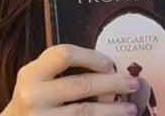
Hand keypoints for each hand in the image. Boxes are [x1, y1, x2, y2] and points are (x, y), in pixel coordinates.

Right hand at [0, 45, 139, 114]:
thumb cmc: (34, 96)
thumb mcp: (37, 76)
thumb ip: (61, 69)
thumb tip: (107, 69)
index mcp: (31, 73)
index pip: (63, 55)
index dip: (91, 57)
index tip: (109, 63)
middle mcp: (35, 96)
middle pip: (81, 85)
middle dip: (112, 83)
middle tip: (133, 83)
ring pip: (85, 112)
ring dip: (112, 110)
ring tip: (131, 108)